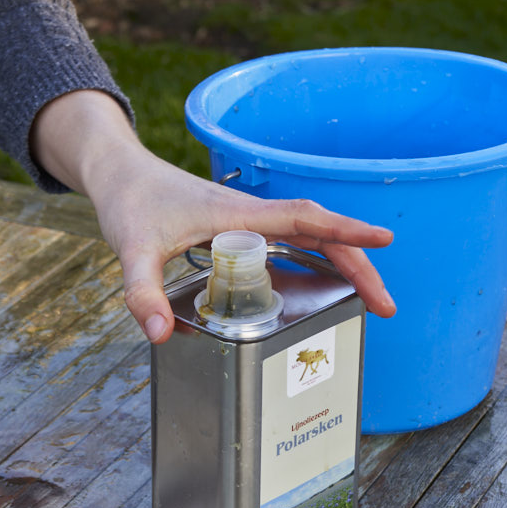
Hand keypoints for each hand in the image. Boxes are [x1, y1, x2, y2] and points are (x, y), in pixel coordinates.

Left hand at [30, 91, 395, 343]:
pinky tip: (322, 286)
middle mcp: (249, 215)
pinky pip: (289, 243)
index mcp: (236, 214)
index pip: (303, 219)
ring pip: (309, 238)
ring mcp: (247, 221)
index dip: (344, 229)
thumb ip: (142, 292)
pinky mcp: (238, 229)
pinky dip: (315, 260)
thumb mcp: (131, 249)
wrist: (119, 172)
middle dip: (357, 265)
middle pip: (319, 234)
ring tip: (370, 301)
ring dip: (342, 264)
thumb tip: (160, 334)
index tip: (385, 240)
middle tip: (386, 306)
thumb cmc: (129, 202)